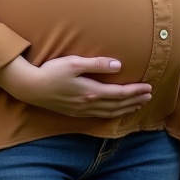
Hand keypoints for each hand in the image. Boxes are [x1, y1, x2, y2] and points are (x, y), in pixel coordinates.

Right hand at [0, 55, 153, 117]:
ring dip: (125, 109)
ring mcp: (81, 111)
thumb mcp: (74, 63)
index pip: (119, 94)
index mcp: (90, 91)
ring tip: (138, 105)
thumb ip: (97, 64)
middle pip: (117, 105)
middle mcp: (88, 104)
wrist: (30, 87)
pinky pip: (99, 116)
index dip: (135, 91)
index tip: (148, 87)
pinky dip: (111, 114)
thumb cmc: (51, 71)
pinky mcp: (74, 113)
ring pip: (109, 113)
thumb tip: (118, 66)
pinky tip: (114, 111)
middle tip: (149, 97)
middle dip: (135, 101)